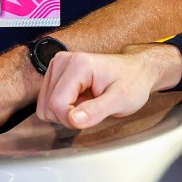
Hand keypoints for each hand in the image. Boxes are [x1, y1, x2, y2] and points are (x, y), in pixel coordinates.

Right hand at [36, 43, 181, 129]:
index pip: (57, 104)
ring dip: (66, 112)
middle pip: (48, 106)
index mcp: (78, 64)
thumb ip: (96, 111)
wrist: (136, 71)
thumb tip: (72, 120)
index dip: (71, 119)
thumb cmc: (132, 82)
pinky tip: (80, 100)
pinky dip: (64, 107)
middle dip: (68, 116)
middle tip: (92, 109)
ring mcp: (57, 65)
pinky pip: (48, 101)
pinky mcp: (56, 72)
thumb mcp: (121, 100)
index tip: (91, 116)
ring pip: (45, 106)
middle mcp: (63, 61)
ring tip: (87, 102)